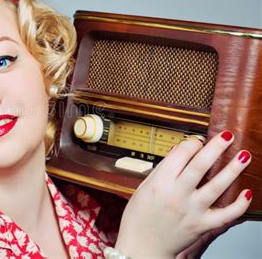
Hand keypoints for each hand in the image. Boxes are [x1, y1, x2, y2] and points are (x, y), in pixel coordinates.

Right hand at [114, 131, 251, 258]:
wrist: (141, 248)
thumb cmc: (138, 218)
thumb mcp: (143, 188)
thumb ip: (162, 170)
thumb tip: (179, 151)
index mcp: (160, 183)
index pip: (181, 154)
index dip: (192, 144)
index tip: (198, 141)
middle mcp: (177, 195)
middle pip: (201, 165)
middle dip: (217, 147)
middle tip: (228, 136)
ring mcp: (192, 211)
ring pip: (217, 186)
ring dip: (233, 169)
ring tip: (244, 155)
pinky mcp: (202, 226)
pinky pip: (226, 215)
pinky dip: (239, 204)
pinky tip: (246, 192)